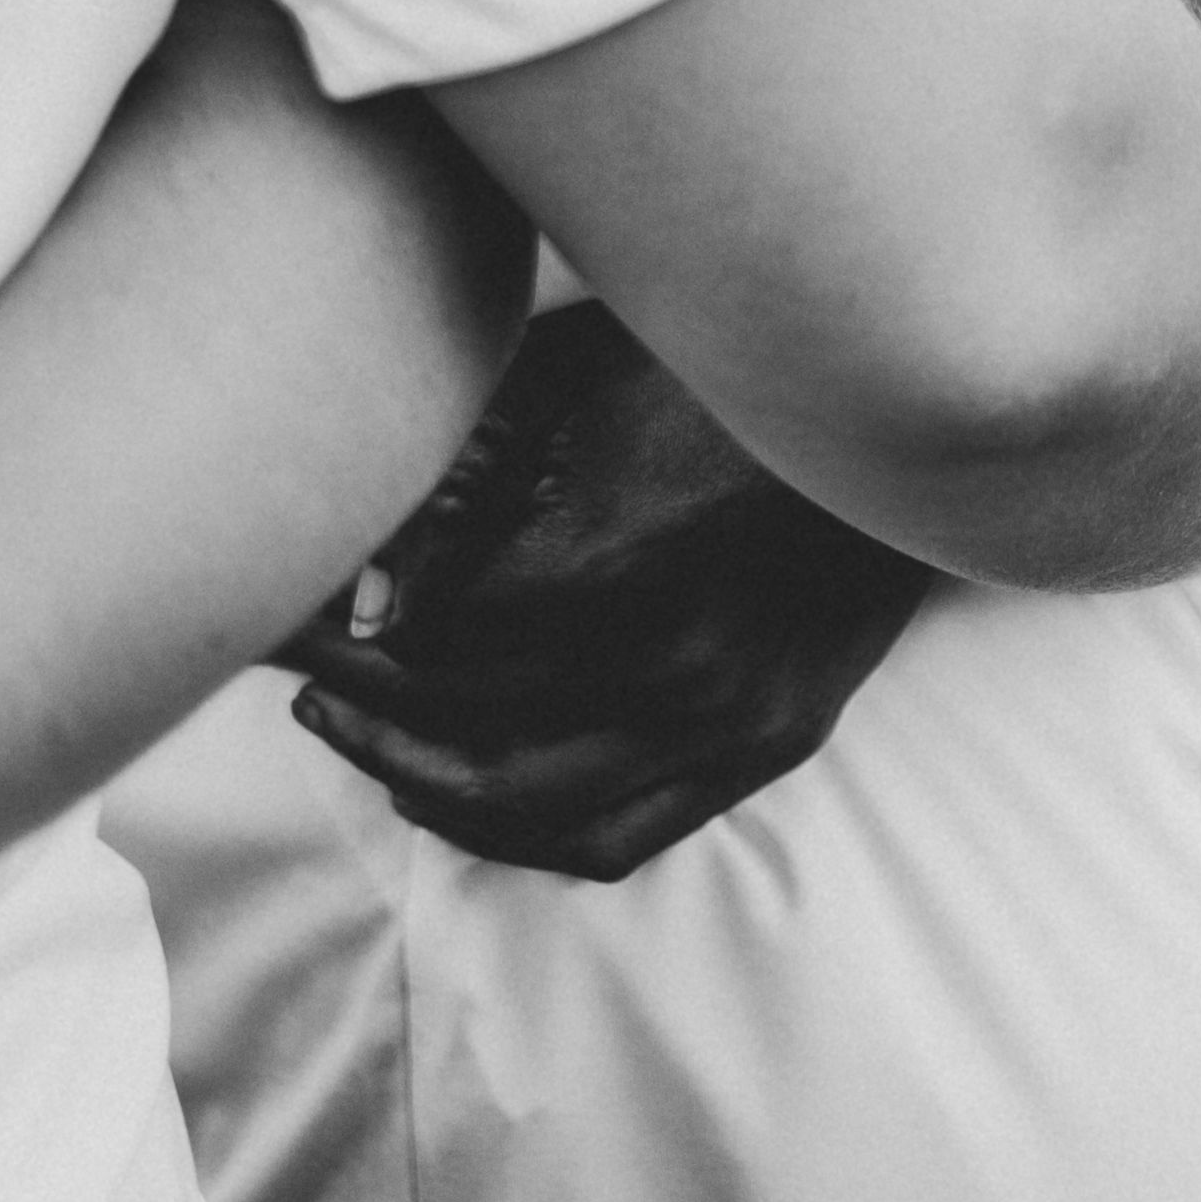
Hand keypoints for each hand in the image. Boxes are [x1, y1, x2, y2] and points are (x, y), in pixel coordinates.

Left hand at [282, 302, 927, 883]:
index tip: (287, 610)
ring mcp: (726, 718)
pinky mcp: (767, 744)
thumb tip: (367, 581)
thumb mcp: (583, 375)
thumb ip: (470, 477)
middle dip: (357, 702)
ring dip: (416, 782)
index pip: (425, 646)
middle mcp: (668, 663)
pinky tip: (461, 795)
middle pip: (459, 727)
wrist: (913, 401)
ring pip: (524, 808)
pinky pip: (614, 839)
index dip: (340, 636)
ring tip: (354, 731)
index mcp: (612, 561)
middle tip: (298, 667)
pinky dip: (522, 835)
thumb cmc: (726, 361)